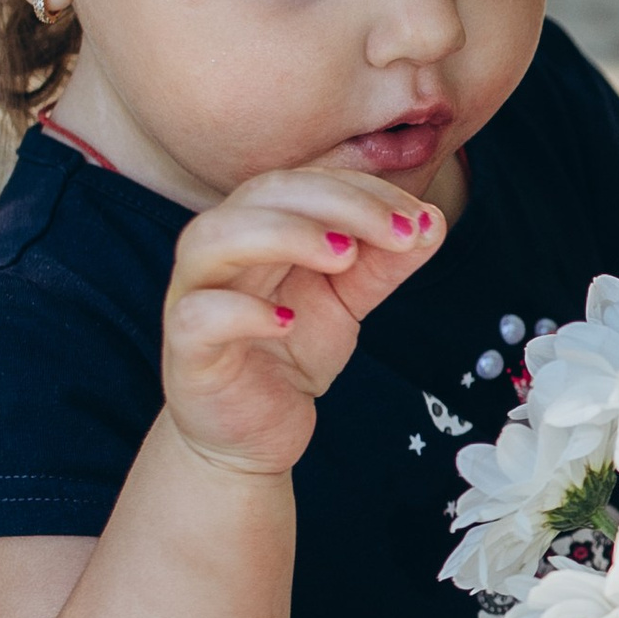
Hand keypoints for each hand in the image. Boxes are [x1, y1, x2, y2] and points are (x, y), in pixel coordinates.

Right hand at [160, 170, 446, 478]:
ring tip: (345, 256)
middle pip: (264, 194)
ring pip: (214, 238)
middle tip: (398, 231)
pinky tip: (288, 321)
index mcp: (258, 227)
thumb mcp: (347, 304)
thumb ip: (382, 264)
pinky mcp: (186, 350)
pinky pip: (198, 315)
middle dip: (339, 203)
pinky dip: (241, 311)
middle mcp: (220, 250)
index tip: (418, 217)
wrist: (251, 435)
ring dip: (284, 235)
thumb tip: (431, 220)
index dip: (362, 189)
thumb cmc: (289, 355)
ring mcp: (194, 296)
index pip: (304, 182)